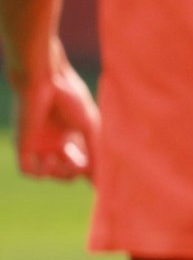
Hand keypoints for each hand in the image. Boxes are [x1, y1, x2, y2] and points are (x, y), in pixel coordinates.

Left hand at [13, 59, 99, 180]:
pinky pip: (27, 171)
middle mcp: (54, 142)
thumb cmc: (70, 99)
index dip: (89, 171)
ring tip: (65, 161)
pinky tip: (50, 161)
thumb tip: (101, 175)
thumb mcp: (90, 127)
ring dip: (60, 174)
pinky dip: (41, 173)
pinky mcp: (24, 145)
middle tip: (82, 163)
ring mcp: (39, 145)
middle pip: (65, 170)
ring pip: (47, 173)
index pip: (79, 160)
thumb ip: (95, 151)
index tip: (99, 177)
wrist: (45, 82)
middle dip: (75, 172)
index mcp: (70, 135)